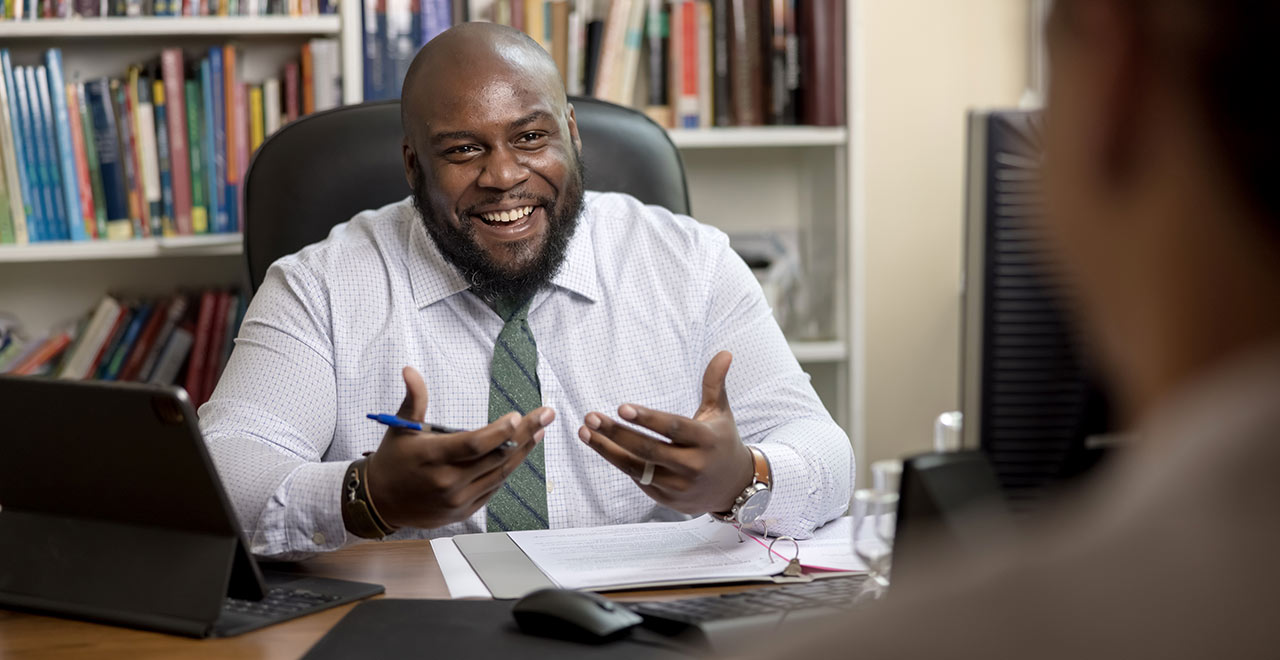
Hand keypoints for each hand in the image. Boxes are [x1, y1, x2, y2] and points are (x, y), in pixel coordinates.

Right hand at [363, 366, 554, 529]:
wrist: (380, 502)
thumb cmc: (393, 460)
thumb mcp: (399, 428)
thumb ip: (413, 399)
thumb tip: (410, 370)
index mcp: (432, 457)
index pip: (473, 444)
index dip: (498, 432)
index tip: (518, 416)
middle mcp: (447, 481)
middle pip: (495, 457)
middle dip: (524, 434)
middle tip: (545, 415)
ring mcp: (457, 499)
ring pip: (500, 474)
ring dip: (523, 452)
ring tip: (540, 431)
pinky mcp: (463, 511)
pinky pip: (493, 489)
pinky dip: (508, 469)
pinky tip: (521, 452)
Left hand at [578, 351, 753, 514]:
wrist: (734, 487)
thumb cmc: (721, 441)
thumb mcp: (720, 413)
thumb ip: (715, 383)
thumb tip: (724, 352)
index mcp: (706, 440)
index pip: (673, 428)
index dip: (648, 419)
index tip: (621, 408)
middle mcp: (693, 465)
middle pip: (649, 450)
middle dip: (617, 434)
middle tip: (591, 417)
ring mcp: (679, 486)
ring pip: (638, 468)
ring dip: (607, 450)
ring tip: (585, 431)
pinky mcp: (668, 499)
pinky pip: (639, 479)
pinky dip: (619, 462)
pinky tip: (602, 446)